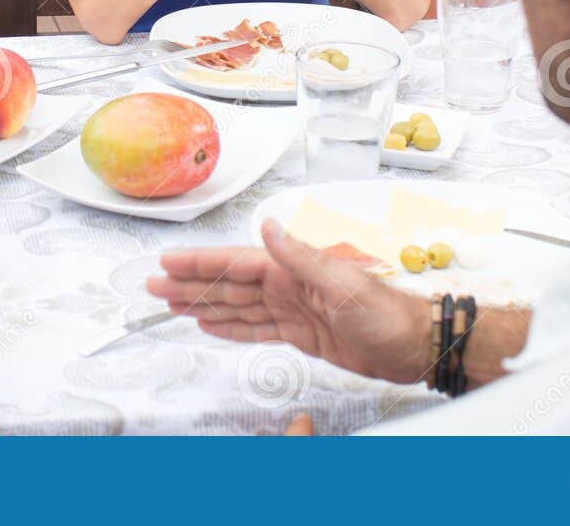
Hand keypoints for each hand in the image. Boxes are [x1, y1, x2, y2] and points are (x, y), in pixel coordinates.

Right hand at [147, 218, 431, 384]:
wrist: (415, 344)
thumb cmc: (387, 312)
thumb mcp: (342, 283)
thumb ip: (300, 256)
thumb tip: (267, 226)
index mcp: (293, 270)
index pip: (236, 263)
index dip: (200, 263)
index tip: (169, 262)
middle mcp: (288, 286)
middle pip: (229, 284)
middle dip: (191, 284)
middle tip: (154, 286)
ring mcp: (293, 309)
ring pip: (238, 306)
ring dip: (204, 303)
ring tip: (171, 304)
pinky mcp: (302, 333)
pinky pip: (257, 328)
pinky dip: (231, 327)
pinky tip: (211, 324)